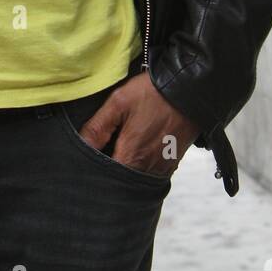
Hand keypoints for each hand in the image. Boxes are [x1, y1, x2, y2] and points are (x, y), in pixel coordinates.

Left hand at [76, 71, 201, 177]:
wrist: (190, 90)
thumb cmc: (153, 94)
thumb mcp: (119, 102)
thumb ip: (97, 127)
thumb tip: (82, 145)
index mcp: (132, 158)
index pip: (106, 176)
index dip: (94, 169)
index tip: (88, 159)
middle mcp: (148, 170)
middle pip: (122, 180)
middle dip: (109, 171)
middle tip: (103, 151)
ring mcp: (162, 168)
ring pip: (136, 177)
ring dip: (125, 168)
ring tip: (118, 149)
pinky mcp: (172, 163)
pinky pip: (151, 172)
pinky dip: (140, 165)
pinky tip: (136, 149)